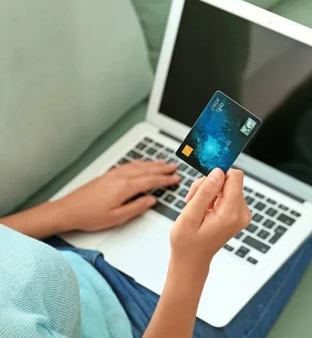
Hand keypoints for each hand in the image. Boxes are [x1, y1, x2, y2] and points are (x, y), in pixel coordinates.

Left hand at [57, 160, 179, 231]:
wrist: (67, 210)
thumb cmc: (89, 216)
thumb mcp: (117, 218)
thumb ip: (137, 207)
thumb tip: (151, 200)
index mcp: (125, 187)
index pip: (151, 181)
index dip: (165, 180)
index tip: (176, 178)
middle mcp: (120, 177)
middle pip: (147, 170)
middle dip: (162, 168)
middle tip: (174, 167)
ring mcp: (113, 174)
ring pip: (138, 165)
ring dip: (152, 164)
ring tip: (163, 162)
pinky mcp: (107, 175)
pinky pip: (129, 165)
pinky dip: (139, 163)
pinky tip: (141, 163)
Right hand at [169, 168, 250, 271]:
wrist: (192, 260)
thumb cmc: (187, 243)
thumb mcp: (189, 216)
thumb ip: (205, 192)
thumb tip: (218, 172)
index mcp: (231, 214)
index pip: (235, 177)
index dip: (218, 173)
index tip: (203, 178)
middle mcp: (242, 214)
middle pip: (229, 180)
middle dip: (209, 184)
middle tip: (193, 198)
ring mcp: (242, 214)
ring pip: (227, 185)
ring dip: (210, 191)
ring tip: (197, 206)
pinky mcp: (238, 213)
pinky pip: (228, 193)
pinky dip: (214, 196)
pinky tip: (204, 208)